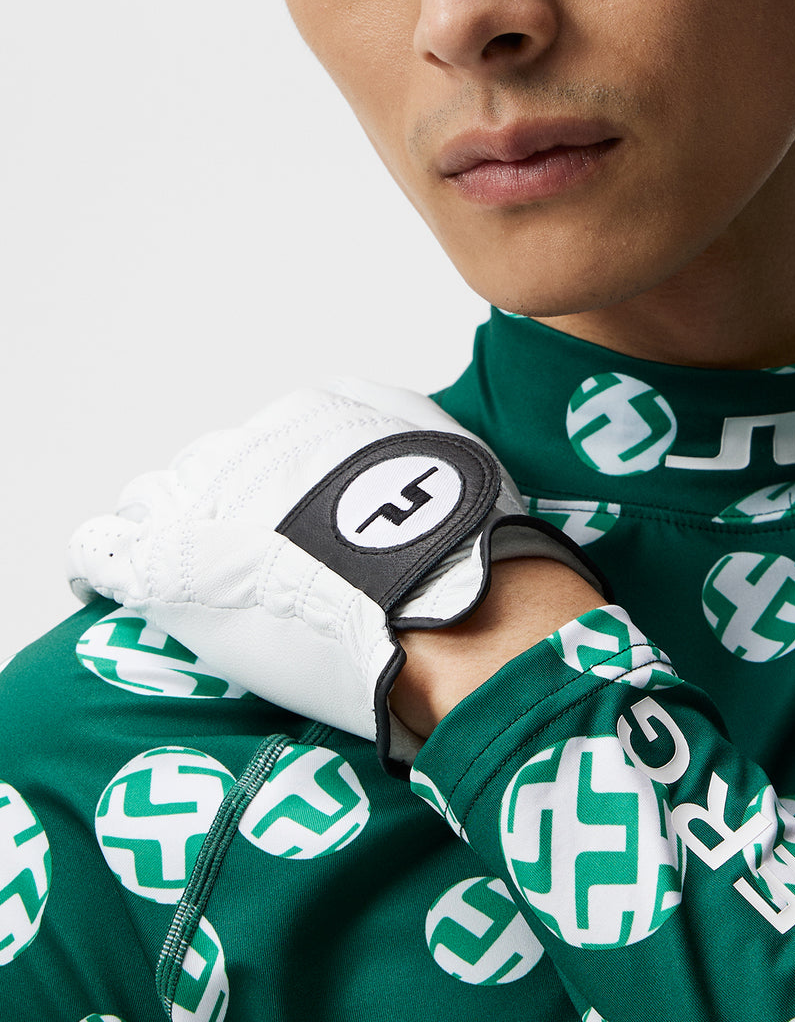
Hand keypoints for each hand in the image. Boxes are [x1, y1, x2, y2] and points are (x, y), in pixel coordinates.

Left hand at [67, 382, 604, 765]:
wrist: (444, 606)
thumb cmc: (462, 546)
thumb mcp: (454, 455)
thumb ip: (409, 438)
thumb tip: (391, 453)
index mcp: (313, 415)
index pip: (267, 441)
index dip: (271, 489)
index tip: (285, 523)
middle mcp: (253, 446)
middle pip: (209, 469)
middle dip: (216, 508)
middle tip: (244, 558)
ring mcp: (206, 502)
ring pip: (155, 500)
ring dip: (166, 530)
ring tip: (180, 569)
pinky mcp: (171, 565)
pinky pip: (107, 549)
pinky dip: (104, 562)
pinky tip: (104, 580)